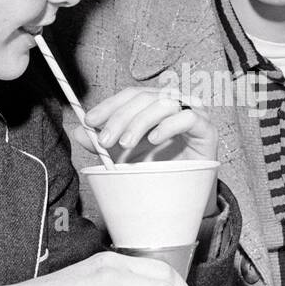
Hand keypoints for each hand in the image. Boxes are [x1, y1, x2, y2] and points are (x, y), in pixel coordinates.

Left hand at [78, 85, 218, 164]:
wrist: (184, 191)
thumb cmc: (156, 166)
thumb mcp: (123, 155)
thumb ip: (103, 142)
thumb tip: (78, 132)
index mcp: (153, 103)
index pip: (129, 95)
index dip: (109, 106)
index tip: (89, 121)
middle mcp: (173, 102)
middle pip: (144, 97)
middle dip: (121, 118)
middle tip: (105, 140)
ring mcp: (192, 112)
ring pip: (163, 104)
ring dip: (140, 123)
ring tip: (126, 144)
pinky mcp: (206, 128)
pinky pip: (188, 118)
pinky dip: (168, 126)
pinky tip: (154, 140)